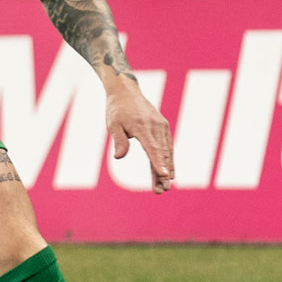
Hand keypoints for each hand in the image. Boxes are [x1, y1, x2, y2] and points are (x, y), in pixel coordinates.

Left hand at [105, 76, 174, 193]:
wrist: (126, 91)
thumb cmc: (117, 109)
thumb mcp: (113, 124)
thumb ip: (119, 140)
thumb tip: (119, 157)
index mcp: (142, 127)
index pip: (152, 148)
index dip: (158, 163)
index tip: (164, 175)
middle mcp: (156, 127)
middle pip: (161, 153)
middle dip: (163, 173)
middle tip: (163, 190)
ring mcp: (161, 126)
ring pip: (166, 151)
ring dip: (167, 168)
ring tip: (166, 186)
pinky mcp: (163, 127)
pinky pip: (167, 145)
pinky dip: (168, 158)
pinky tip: (169, 172)